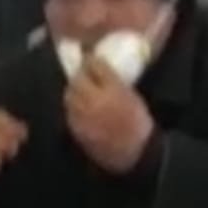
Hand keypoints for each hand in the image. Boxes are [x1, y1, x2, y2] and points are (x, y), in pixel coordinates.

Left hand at [64, 56, 154, 174]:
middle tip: (83, 71)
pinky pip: (69, 111)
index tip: (89, 54)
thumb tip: (98, 66)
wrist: (134, 152)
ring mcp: (82, 116)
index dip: (90, 58)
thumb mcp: (131, 96)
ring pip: (70, 95)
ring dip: (73, 88)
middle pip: (78, 80)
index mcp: (112, 90)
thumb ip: (114, 81)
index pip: (94, 67)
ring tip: (80, 87)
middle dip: (79, 73)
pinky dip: (72, 105)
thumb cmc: (138, 122)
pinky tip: (78, 105)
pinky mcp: (76, 130)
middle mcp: (93, 101)